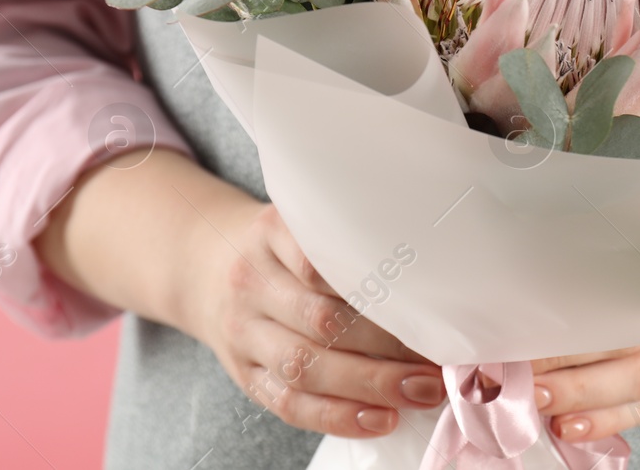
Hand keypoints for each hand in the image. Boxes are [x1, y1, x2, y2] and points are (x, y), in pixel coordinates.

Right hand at [184, 198, 446, 437]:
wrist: (203, 267)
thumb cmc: (279, 245)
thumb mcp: (302, 221)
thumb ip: (348, 239)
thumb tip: (429, 276)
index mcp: (272, 233)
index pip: (322, 262)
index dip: (374, 288)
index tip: (424, 305)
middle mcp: (253, 282)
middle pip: (321, 321)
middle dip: (385, 347)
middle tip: (436, 361)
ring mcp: (244, 332)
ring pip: (305, 367)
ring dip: (368, 385)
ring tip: (420, 392)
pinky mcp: (245, 373)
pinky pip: (288, 403)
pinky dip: (337, 416)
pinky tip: (379, 419)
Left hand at [527, 172, 639, 442]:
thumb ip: (611, 240)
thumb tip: (543, 234)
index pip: (628, 314)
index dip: (579, 332)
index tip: (528, 337)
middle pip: (638, 367)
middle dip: (580, 382)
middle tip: (528, 385)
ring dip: (591, 409)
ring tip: (548, 415)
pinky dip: (609, 421)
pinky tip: (573, 426)